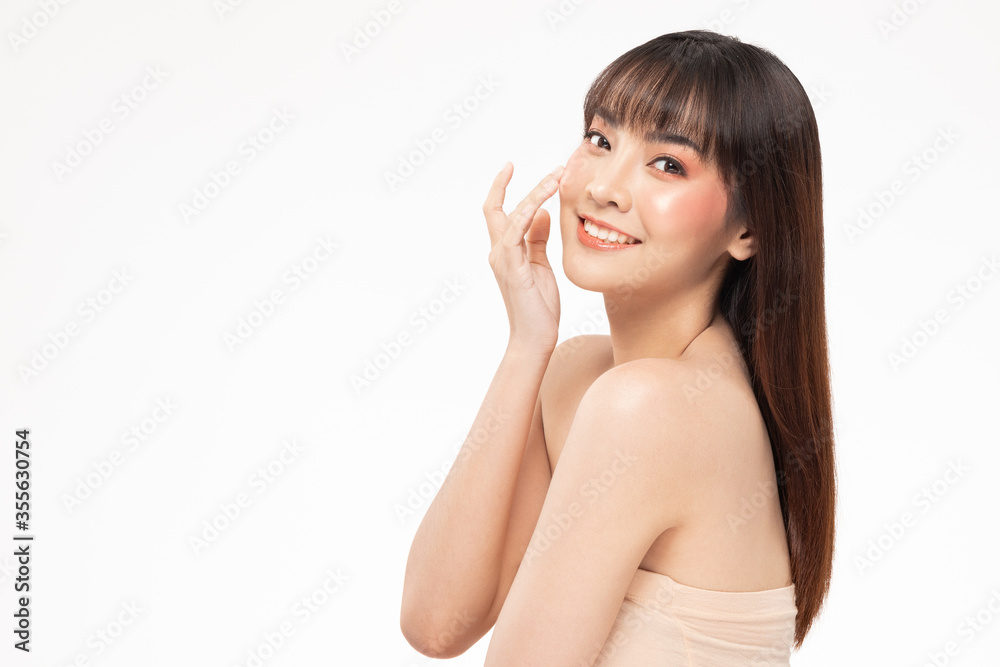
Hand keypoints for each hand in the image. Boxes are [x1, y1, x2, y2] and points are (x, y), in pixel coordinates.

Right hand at [482, 162, 563, 355]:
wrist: (535, 337)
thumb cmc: (539, 306)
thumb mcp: (540, 265)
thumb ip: (537, 239)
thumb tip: (542, 213)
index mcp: (505, 251)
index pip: (498, 211)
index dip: (501, 187)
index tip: (510, 166)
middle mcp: (499, 251)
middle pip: (497, 207)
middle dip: (512, 182)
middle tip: (551, 168)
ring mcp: (503, 259)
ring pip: (513, 214)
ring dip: (536, 193)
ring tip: (557, 178)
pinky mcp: (513, 267)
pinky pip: (516, 233)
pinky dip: (528, 213)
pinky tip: (544, 203)